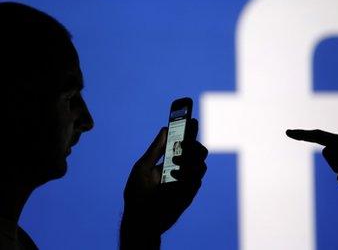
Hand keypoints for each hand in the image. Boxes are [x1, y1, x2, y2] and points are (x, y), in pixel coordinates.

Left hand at [120, 119, 207, 248]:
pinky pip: (197, 179)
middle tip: (184, 143)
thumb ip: (156, 149)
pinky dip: (188, 174)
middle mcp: (180, 169)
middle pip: (196, 151)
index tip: (192, 119)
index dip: (189, 131)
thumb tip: (165, 128)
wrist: (140, 219)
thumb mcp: (143, 166)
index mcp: (169, 160)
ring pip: (200, 164)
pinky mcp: (189, 193)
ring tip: (176, 162)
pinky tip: (174, 175)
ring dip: (190, 159)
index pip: (183, 143)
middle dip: (193, 144)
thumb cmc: (138, 193)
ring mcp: (186, 181)